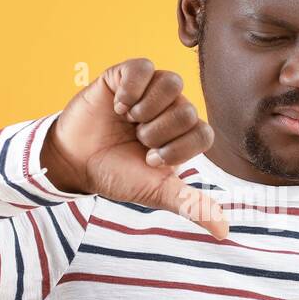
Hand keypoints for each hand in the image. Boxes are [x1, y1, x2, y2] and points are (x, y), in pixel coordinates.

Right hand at [41, 57, 228, 239]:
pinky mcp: (125, 75)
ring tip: (128, 120)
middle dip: (156, 134)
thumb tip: (225, 232)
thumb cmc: (117, 175)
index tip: (150, 160)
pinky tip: (117, 105)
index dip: (177, 150)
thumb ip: (191, 206)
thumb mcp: (156, 193)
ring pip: (172, 83)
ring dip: (147, 109)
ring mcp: (149, 91)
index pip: (204, 133)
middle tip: (136, 140)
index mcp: (184, 135)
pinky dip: (131, 89)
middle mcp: (172, 109)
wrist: (74, 162)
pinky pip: (143, 67)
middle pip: (187, 110)